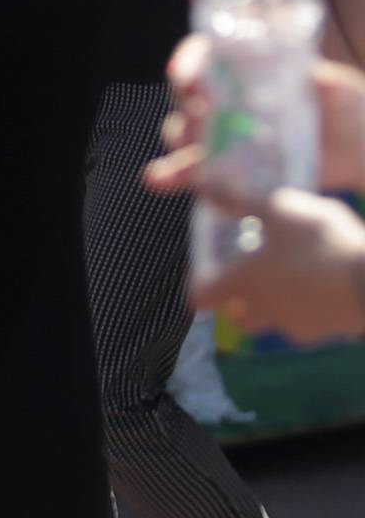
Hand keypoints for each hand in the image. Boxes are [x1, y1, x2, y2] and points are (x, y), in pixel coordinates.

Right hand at [150, 45, 364, 196]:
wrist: (356, 153)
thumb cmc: (346, 109)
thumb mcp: (340, 89)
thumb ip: (327, 82)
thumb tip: (317, 77)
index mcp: (245, 68)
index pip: (204, 55)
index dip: (189, 62)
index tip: (189, 79)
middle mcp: (226, 97)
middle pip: (187, 95)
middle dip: (186, 104)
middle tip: (201, 115)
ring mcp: (223, 134)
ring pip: (185, 133)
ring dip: (181, 141)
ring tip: (190, 152)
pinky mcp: (227, 168)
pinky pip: (194, 172)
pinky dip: (173, 175)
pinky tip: (159, 180)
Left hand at [188, 185, 364, 344]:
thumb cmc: (320, 243)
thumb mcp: (277, 209)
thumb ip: (238, 198)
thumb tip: (202, 184)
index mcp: (245, 282)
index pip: (202, 298)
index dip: (196, 290)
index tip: (199, 281)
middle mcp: (265, 311)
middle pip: (236, 316)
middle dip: (234, 302)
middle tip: (245, 276)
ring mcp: (295, 327)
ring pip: (271, 320)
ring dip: (271, 304)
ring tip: (286, 277)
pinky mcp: (322, 333)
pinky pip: (302, 323)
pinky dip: (302, 308)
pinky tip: (317, 285)